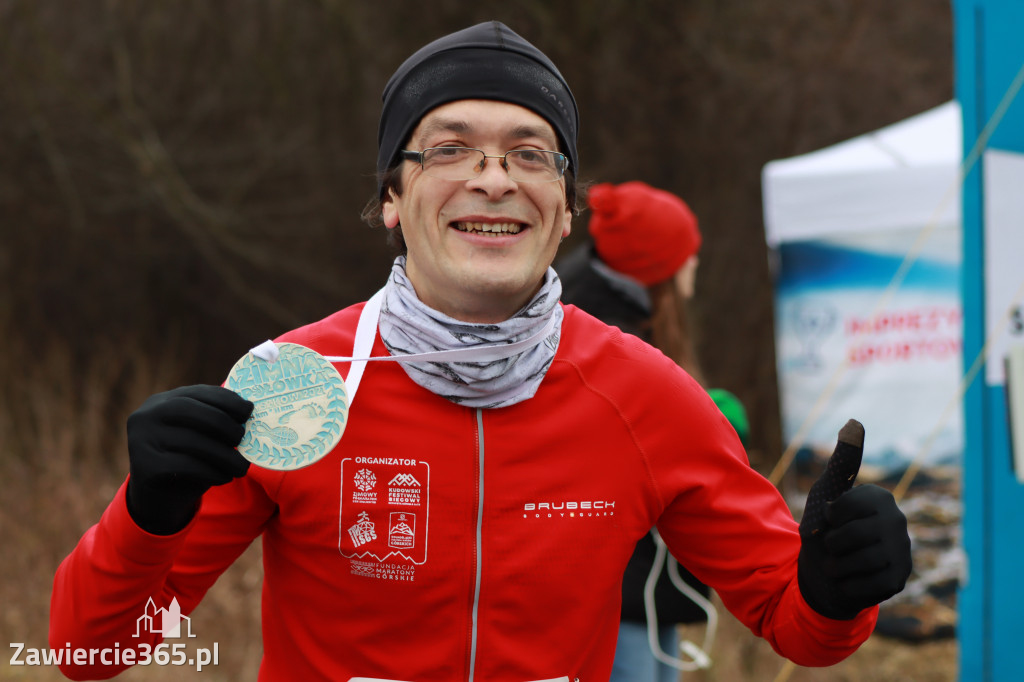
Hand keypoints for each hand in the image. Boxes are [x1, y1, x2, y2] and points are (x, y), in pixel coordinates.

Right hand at [126, 385, 253, 534]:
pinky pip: (185, 465)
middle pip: (193, 412)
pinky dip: (211, 472)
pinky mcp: (144, 465)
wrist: (158, 502)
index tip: (249, 411)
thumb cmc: (188, 462)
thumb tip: (250, 412)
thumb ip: (217, 421)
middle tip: (243, 440)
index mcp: (162, 401)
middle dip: (224, 425)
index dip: (227, 400)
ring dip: (224, 455)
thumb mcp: (201, 437)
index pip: (198, 392)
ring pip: (192, 441)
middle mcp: (146, 415)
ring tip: (241, 467)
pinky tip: (224, 477)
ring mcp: (141, 439)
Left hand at [797, 419, 911, 619]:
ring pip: (855, 562)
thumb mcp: (826, 492)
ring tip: (840, 562)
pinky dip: (846, 584)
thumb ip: (842, 461)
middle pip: (846, 537)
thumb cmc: (825, 528)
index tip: (833, 519)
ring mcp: (902, 552)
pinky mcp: (899, 580)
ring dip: (836, 566)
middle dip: (830, 544)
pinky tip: (851, 579)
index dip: (826, 518)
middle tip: (835, 545)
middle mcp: (897, 522)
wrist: (825, 572)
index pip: (840, 508)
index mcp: (880, 498)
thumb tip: (854, 422)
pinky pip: (863, 585)